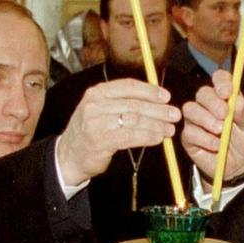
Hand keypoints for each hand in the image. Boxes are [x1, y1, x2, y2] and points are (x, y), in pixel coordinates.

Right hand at [56, 78, 178, 186]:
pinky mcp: (100, 140)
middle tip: (174, 115)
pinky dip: (147, 136)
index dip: (150, 91)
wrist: (69, 156)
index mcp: (97, 92)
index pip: (128, 86)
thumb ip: (123, 103)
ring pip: (134, 120)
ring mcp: (96, 122)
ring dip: (156, 125)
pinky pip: (130, 136)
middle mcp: (95, 104)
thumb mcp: (101, 110)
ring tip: (170, 129)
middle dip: (158, 110)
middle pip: (134, 104)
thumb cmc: (91, 132)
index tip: (166, 97)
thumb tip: (155, 101)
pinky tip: (158, 138)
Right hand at [181, 69, 243, 179]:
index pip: (219, 79)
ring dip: (206, 119)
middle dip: (213, 102)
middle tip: (224, 115)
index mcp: (226, 97)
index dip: (221, 82)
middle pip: (203, 93)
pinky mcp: (189, 137)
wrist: (240, 166)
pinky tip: (216, 146)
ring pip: (190, 109)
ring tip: (220, 131)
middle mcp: (208, 105)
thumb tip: (236, 101)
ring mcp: (196, 120)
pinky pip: (189, 132)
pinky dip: (204, 139)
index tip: (227, 92)